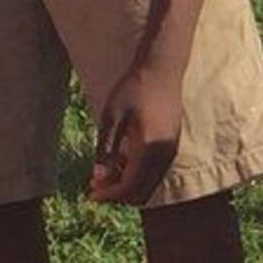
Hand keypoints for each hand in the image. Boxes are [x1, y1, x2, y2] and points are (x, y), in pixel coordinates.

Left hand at [87, 60, 185, 203]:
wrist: (162, 69)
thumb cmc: (133, 88)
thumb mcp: (111, 117)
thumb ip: (105, 149)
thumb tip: (98, 178)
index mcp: (149, 148)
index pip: (129, 185)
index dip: (108, 194)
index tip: (90, 193)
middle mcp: (164, 154)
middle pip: (141, 192)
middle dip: (117, 193)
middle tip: (95, 184)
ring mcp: (171, 150)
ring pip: (149, 184)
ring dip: (128, 184)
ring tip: (105, 172)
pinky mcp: (172, 145)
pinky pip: (155, 172)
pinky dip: (138, 174)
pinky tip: (121, 160)